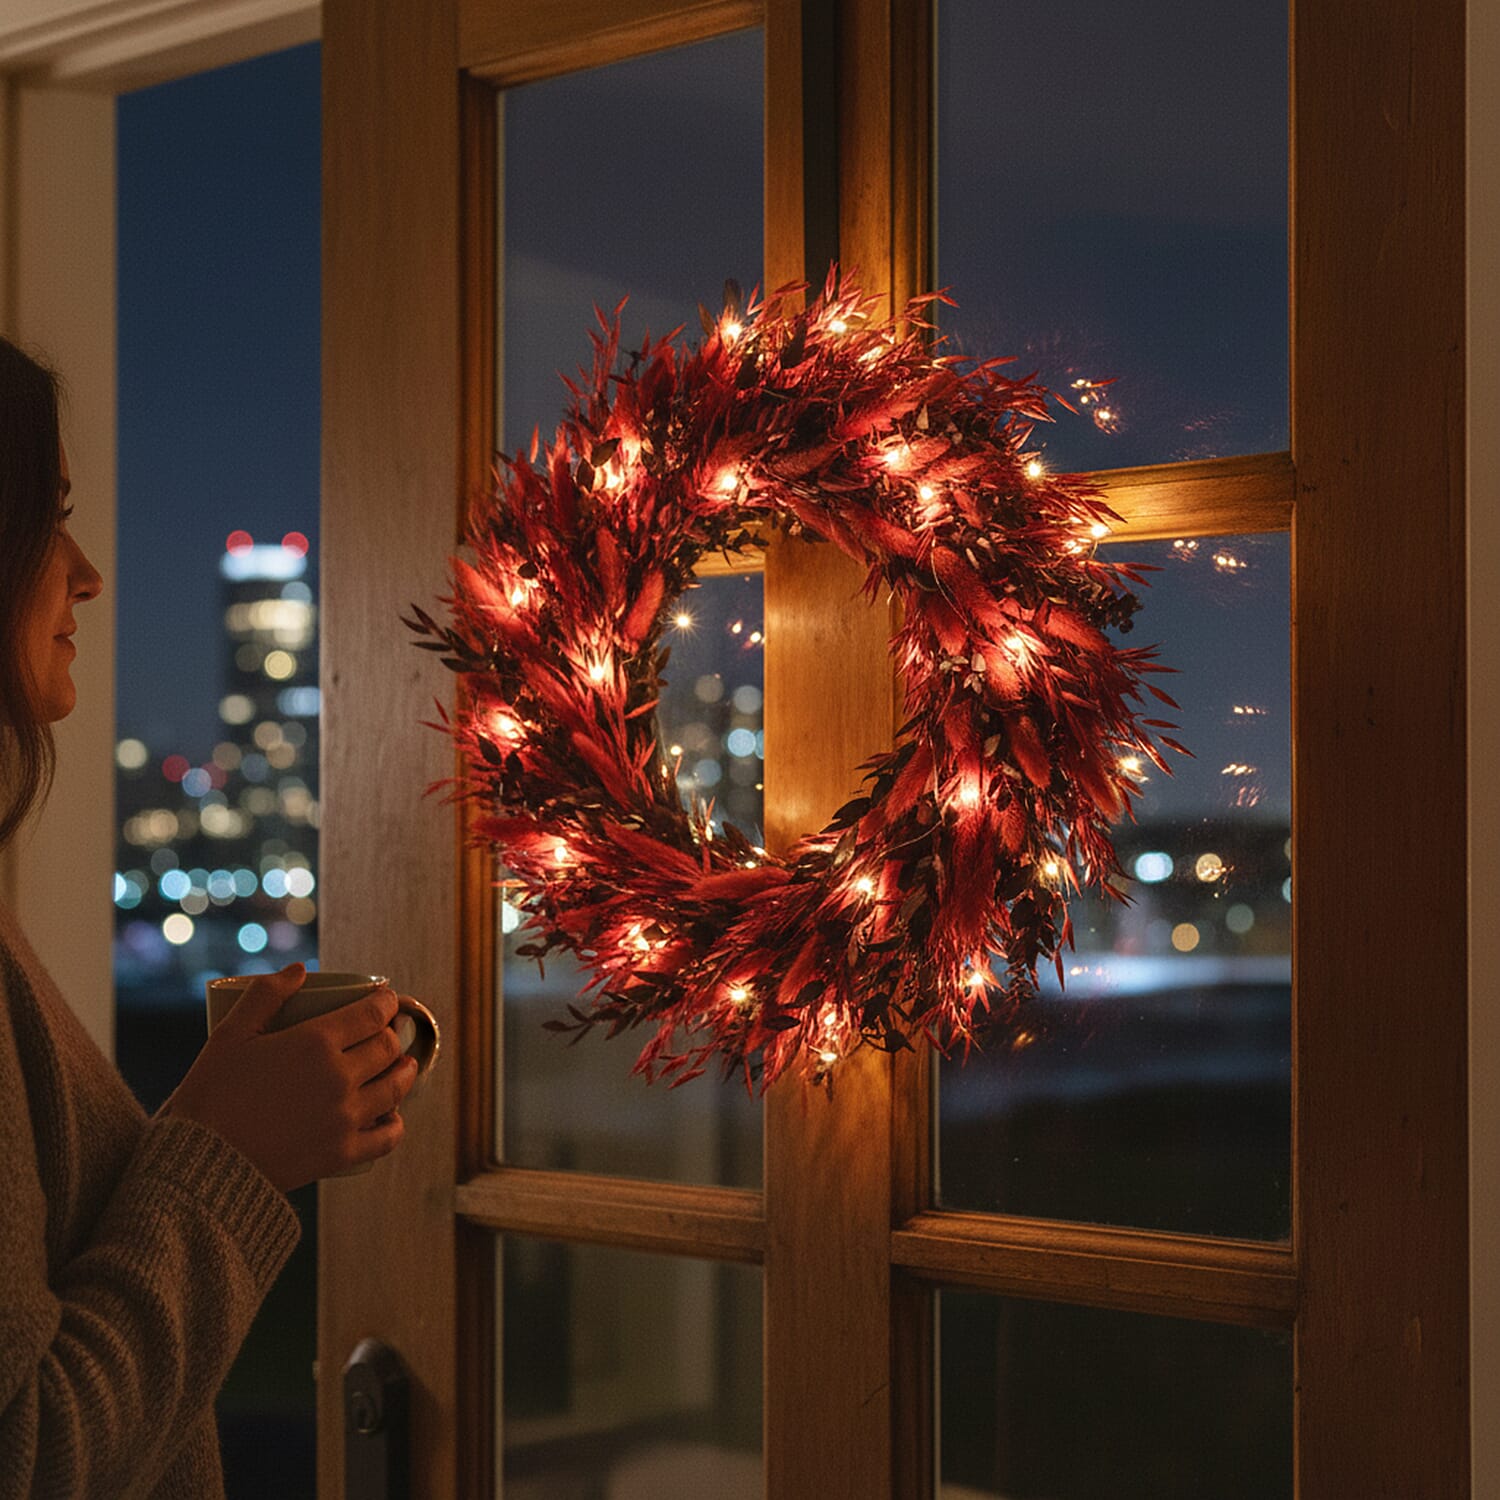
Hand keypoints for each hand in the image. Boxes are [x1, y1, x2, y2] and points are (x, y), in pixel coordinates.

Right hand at [160, 963, 419, 1192]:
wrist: (198, 1165)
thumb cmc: (209, 1095)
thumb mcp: (230, 1035)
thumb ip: (266, 995)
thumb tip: (300, 969)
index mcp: (315, 1042)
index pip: (372, 1013)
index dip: (385, 1003)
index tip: (385, 1001)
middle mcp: (338, 1077)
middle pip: (387, 1048)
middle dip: (392, 1036)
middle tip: (387, 1034)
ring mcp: (344, 1117)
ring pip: (395, 1088)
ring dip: (405, 1072)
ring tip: (405, 1066)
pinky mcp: (342, 1154)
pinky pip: (387, 1137)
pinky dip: (395, 1123)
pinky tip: (393, 1116)